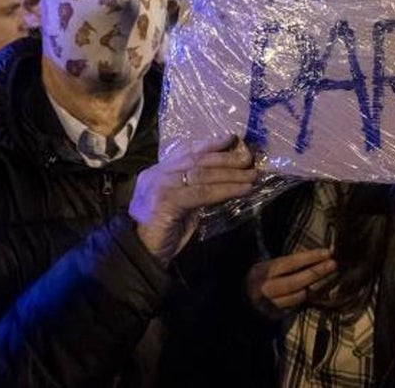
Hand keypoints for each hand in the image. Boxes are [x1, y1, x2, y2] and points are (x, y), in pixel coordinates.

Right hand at [130, 135, 255, 264]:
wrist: (142, 256)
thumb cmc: (163, 233)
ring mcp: (160, 186)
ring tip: (252, 175)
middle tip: (249, 158)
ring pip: (202, 174)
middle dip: (226, 158)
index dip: (211, 145)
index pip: (187, 152)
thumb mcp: (182, 206)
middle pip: (197, 160)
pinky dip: (225, 189)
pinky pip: (202, 192)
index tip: (232, 139)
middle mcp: (156, 174)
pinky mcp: (166, 200)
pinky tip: (242, 190)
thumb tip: (228, 179)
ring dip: (231, 174)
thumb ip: (196, 190)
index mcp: (158, 172)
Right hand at [246, 247, 337, 318]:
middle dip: (317, 272)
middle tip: (334, 264)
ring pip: (298, 295)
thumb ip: (282, 263)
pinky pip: (296, 305)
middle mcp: (265, 288)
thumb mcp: (263, 266)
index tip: (327, 252)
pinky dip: (308, 296)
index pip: (289, 263)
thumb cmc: (255, 280)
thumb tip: (310, 255)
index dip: (309, 257)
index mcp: (262, 271)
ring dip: (317, 286)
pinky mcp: (274, 316)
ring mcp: (269, 304)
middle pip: (296, 281)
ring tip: (332, 275)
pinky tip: (320, 288)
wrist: (237, 305)